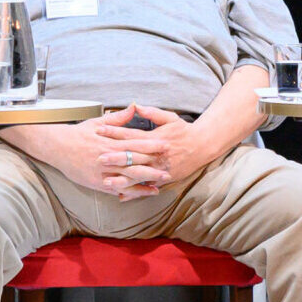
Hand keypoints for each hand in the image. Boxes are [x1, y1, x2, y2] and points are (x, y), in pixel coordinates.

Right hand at [1, 111, 167, 197]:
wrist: (57, 147)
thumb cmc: (78, 134)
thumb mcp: (98, 123)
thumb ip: (118, 118)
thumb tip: (134, 107)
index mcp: (110, 142)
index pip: (135, 143)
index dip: (151, 145)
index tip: (166, 145)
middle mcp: (108, 158)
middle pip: (135, 162)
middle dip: (153, 165)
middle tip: (169, 168)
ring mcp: (103, 172)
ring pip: (127, 177)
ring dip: (145, 181)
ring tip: (160, 185)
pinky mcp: (98, 183)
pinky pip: (117, 188)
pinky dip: (130, 191)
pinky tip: (141, 194)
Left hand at [98, 103, 223, 200]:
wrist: (203, 146)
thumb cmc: (184, 131)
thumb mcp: (170, 117)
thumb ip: (151, 113)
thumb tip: (135, 105)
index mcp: (154, 139)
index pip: (131, 135)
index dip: (114, 132)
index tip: (100, 129)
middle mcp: (156, 155)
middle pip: (132, 156)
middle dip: (114, 157)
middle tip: (98, 158)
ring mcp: (160, 168)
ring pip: (138, 175)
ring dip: (121, 178)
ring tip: (106, 180)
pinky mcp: (164, 179)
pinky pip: (146, 187)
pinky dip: (134, 192)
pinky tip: (121, 195)